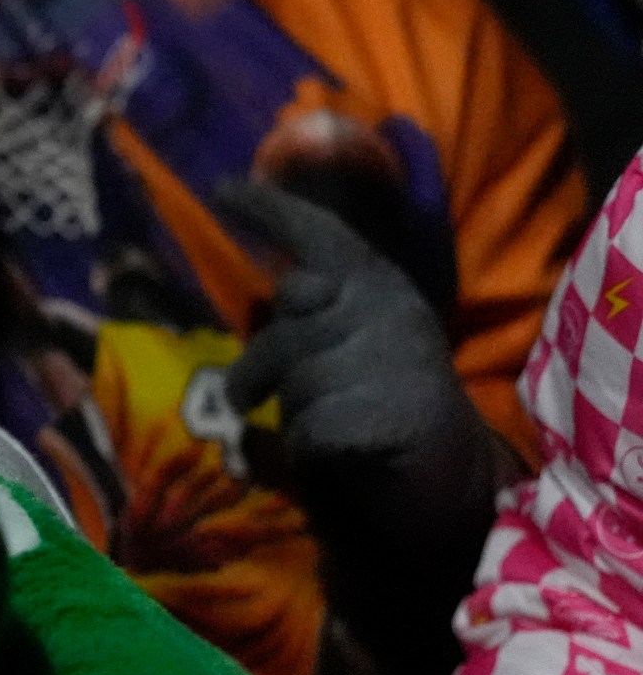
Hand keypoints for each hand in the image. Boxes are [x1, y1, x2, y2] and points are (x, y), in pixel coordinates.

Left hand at [219, 179, 504, 674]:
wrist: (452, 486)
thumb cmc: (392, 407)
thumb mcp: (359, 345)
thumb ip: (317, 314)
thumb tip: (276, 288)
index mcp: (382, 287)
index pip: (321, 234)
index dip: (268, 209)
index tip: (222, 188)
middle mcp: (381, 311)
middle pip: (279, 327)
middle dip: (260, 368)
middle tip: (259, 399)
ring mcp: (376, 363)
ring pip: (279, 381)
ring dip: (288, 412)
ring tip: (332, 429)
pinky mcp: (362, 417)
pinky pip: (293, 432)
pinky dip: (300, 454)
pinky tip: (342, 457)